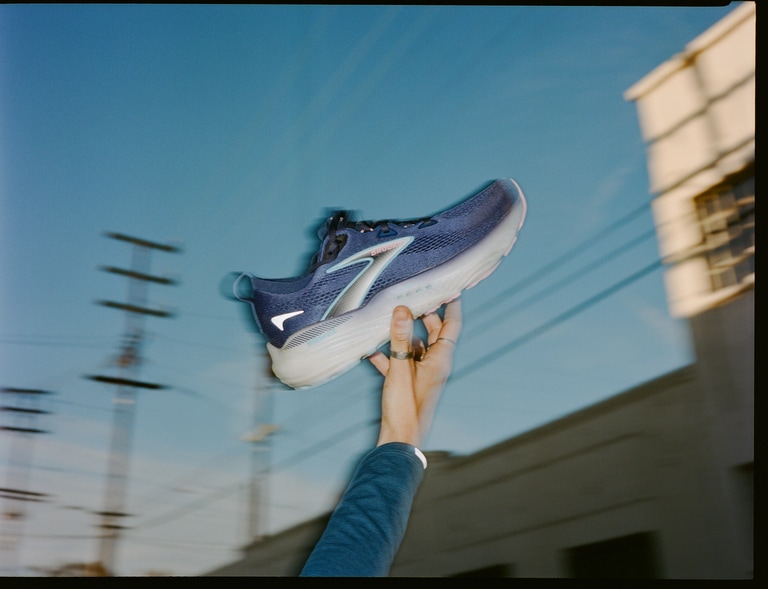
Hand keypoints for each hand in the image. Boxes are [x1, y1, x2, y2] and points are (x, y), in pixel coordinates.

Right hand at [369, 299, 461, 447]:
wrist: (400, 440)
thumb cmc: (406, 408)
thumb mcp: (401, 369)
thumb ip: (401, 339)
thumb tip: (403, 310)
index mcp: (441, 359)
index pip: (452, 325)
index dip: (452, 305)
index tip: (449, 286)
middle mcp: (434, 364)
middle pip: (433, 332)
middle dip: (423, 314)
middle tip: (412, 295)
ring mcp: (421, 373)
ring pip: (414, 346)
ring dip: (402, 334)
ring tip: (388, 317)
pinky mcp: (407, 383)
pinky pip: (400, 362)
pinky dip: (388, 354)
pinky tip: (372, 350)